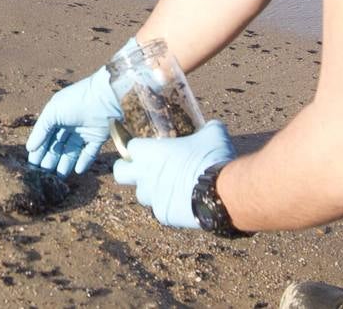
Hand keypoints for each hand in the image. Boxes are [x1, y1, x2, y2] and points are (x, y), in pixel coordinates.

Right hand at [26, 65, 121, 175]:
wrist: (105, 98)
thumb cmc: (75, 101)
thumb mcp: (52, 113)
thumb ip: (40, 130)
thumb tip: (30, 148)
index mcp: (58, 116)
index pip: (46, 136)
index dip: (39, 150)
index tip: (32, 165)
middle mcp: (71, 125)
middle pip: (58, 146)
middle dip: (51, 159)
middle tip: (44, 175)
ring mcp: (85, 132)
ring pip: (72, 152)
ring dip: (65, 164)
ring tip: (58, 177)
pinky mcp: (98, 138)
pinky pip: (90, 153)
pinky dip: (84, 162)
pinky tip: (77, 170)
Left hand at [113, 119, 235, 227]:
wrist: (222, 192)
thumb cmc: (213, 158)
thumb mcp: (212, 134)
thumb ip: (205, 128)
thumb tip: (211, 126)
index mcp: (152, 152)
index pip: (130, 147)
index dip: (137, 148)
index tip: (145, 149)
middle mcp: (146, 175)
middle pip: (120, 173)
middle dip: (127, 171)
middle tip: (142, 169)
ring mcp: (153, 197)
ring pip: (142, 194)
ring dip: (151, 191)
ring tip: (170, 187)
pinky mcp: (163, 215)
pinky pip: (161, 210)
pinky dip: (169, 206)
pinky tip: (185, 202)